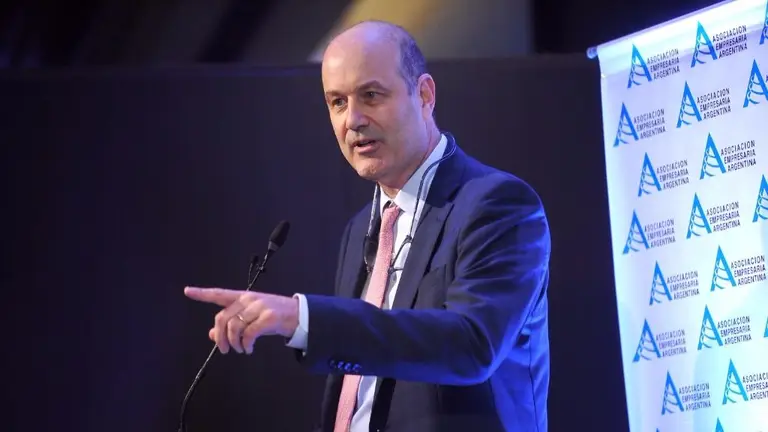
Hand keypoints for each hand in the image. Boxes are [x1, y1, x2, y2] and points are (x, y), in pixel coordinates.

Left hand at [184, 286, 298, 353]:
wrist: (299, 315)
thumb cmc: (273, 316)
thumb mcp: (251, 318)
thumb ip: (231, 324)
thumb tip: (211, 334)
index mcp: (243, 297)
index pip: (219, 294)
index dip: (202, 293)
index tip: (188, 291)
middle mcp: (249, 299)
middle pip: (223, 317)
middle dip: (220, 337)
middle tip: (224, 349)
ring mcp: (259, 307)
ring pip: (234, 327)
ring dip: (234, 343)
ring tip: (241, 349)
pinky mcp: (268, 318)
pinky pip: (249, 334)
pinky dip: (246, 345)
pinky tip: (249, 349)